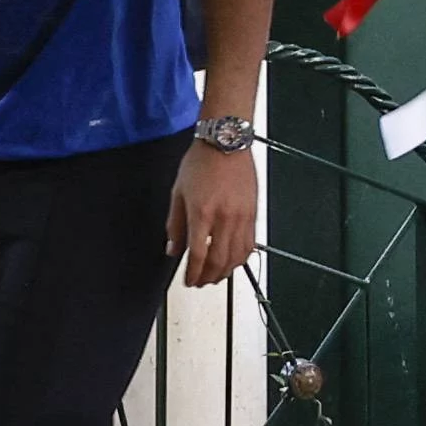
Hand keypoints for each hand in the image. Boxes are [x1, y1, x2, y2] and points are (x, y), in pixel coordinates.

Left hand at [169, 140, 255, 285]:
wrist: (225, 142)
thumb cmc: (201, 163)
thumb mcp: (178, 193)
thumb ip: (175, 225)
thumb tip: (173, 250)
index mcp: (202, 213)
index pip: (198, 256)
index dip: (192, 274)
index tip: (188, 280)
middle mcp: (224, 219)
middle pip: (219, 262)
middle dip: (208, 278)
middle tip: (199, 282)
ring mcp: (242, 218)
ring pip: (236, 257)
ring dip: (225, 272)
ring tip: (215, 276)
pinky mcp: (253, 214)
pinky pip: (250, 245)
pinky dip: (240, 259)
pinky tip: (232, 261)